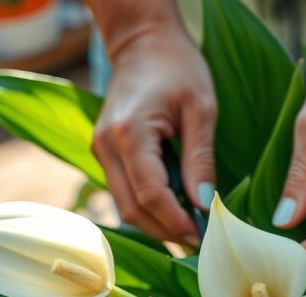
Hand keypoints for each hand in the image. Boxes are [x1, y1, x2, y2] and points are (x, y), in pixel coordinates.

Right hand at [92, 27, 215, 245]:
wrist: (143, 42)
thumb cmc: (177, 67)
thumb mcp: (201, 109)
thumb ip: (201, 158)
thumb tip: (205, 204)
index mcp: (130, 133)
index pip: (150, 193)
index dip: (176, 221)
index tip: (202, 236)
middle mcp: (106, 146)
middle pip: (132, 208)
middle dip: (165, 231)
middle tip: (199, 244)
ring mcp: (100, 150)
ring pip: (124, 206)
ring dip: (156, 224)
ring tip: (189, 233)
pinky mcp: (104, 153)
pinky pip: (124, 192)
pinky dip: (148, 208)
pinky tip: (173, 214)